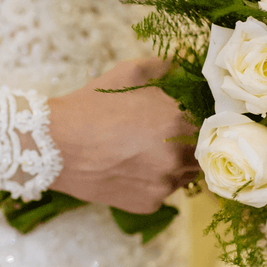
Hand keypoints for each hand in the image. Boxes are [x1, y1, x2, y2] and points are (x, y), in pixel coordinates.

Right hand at [47, 58, 199, 214]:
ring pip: (185, 175)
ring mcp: (165, 185)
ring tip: (144, 151)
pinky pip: (162, 192)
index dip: (201, 119)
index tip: (188, 116)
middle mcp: (178, 158)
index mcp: (179, 123)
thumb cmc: (91, 106)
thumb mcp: (128, 73)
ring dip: (174, 164)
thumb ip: (165, 66)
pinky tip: (130, 168)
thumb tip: (184, 62)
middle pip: (203, 152)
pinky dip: (153, 181)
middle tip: (164, 134)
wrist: (55, 146)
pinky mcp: (149, 204)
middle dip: (189, 143)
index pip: (211, 123)